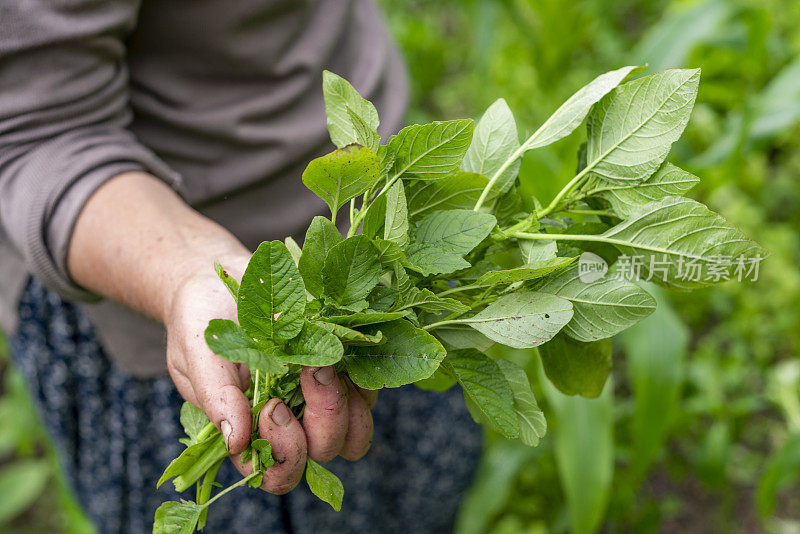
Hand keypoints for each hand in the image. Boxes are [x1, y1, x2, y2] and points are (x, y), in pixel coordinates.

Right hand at [165, 256, 375, 493]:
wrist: (222, 279)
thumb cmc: (201, 319)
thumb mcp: (197, 354)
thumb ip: (216, 397)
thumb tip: (236, 442)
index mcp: (250, 431)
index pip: (277, 472)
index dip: (285, 452)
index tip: (272, 407)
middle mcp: (289, 422)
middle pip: (323, 450)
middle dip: (324, 419)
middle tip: (309, 372)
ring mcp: (318, 399)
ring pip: (354, 432)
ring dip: (349, 404)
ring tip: (326, 364)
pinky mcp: (341, 372)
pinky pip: (368, 393)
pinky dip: (362, 378)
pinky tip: (341, 348)